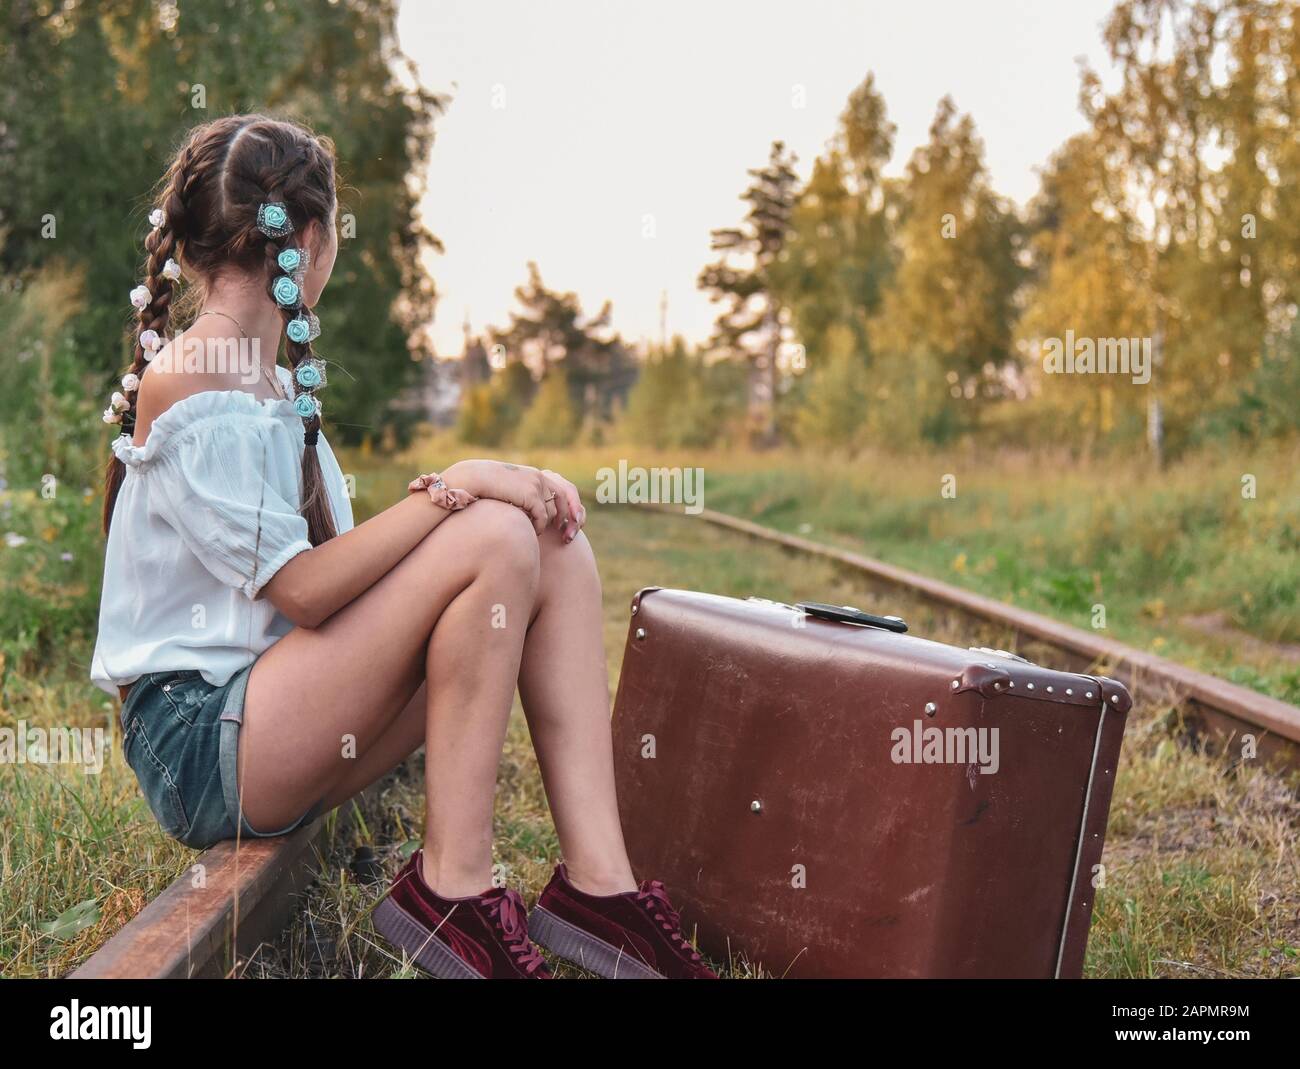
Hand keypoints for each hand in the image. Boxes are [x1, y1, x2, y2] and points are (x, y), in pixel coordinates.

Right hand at [443, 460, 585, 541]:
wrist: (473, 478)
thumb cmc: (488, 488)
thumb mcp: (510, 491)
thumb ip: (525, 498)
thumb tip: (535, 514)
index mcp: (537, 475)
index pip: (566, 489)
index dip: (573, 507)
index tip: (575, 523)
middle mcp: (540, 477)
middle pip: (566, 499)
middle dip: (572, 519)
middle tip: (569, 537)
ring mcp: (536, 484)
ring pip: (554, 511)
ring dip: (552, 525)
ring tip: (547, 534)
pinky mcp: (530, 494)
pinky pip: (543, 517)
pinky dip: (540, 527)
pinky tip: (533, 532)